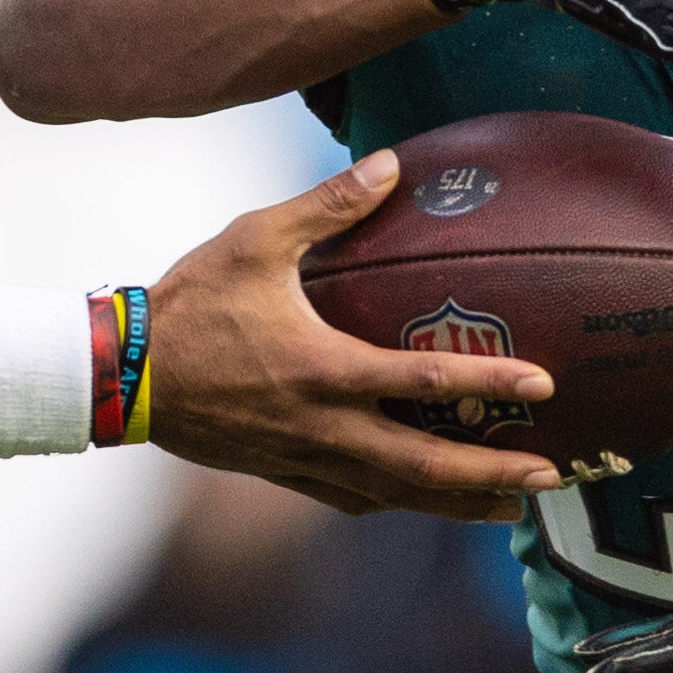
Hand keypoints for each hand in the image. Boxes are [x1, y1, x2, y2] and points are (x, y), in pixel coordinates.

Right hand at [146, 154, 565, 519]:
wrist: (122, 374)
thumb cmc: (190, 302)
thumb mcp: (254, 240)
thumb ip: (327, 206)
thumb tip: (389, 164)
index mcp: (324, 367)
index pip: (424, 379)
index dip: (490, 384)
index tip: (545, 388)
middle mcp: (323, 425)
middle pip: (424, 465)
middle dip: (491, 475)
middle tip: (550, 477)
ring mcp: (303, 456)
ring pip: (395, 494)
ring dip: (456, 502)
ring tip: (508, 508)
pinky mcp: (282, 471)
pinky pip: (352, 499)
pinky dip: (397, 503)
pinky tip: (421, 502)